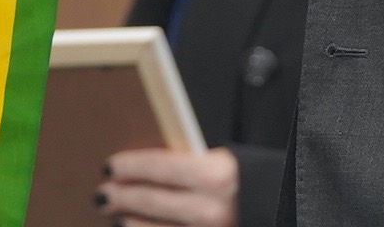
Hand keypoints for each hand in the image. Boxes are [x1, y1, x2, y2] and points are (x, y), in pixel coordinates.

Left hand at [96, 145, 238, 225]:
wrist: (280, 204)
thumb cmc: (247, 181)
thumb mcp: (222, 163)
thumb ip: (188, 162)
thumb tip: (144, 165)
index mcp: (214, 174)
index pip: (159, 166)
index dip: (130, 166)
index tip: (111, 165)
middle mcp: (211, 207)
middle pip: (152, 201)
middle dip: (122, 196)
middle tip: (102, 193)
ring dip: (132, 223)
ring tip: (116, 217)